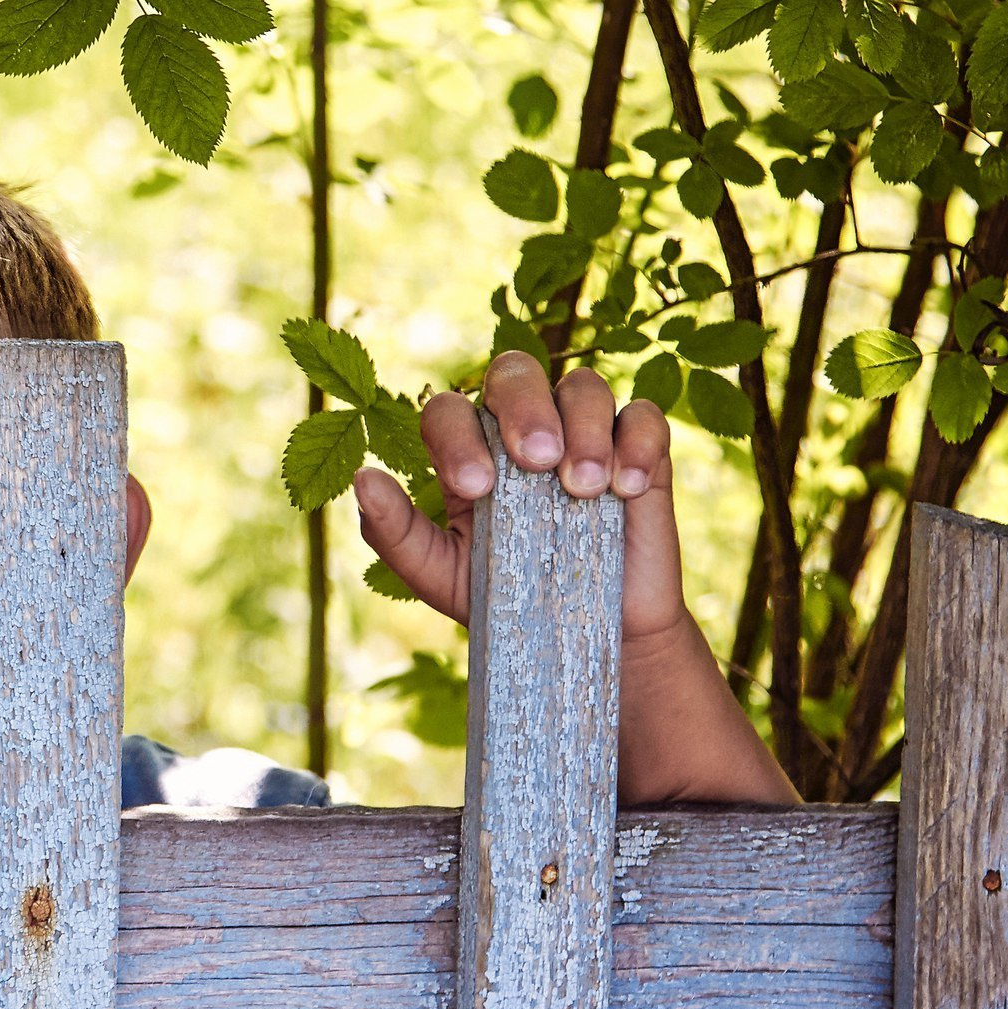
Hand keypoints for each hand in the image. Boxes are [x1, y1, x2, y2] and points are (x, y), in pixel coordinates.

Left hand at [351, 354, 690, 649]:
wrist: (588, 637)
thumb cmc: (506, 600)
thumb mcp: (441, 576)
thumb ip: (396, 532)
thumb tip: (363, 478)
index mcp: (467, 450)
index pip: (449, 411)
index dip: (455, 436)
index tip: (475, 488)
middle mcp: (522, 428)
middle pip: (514, 371)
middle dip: (523, 405)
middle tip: (534, 461)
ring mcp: (584, 434)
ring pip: (583, 386)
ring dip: (584, 428)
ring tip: (583, 488)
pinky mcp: (641, 451)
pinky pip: (644, 416)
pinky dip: (638, 441)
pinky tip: (627, 488)